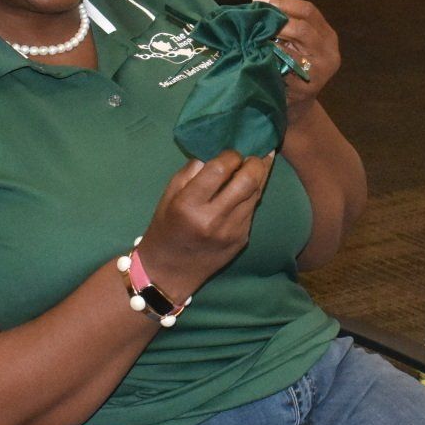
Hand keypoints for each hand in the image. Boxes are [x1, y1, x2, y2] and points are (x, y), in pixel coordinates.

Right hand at [138, 151, 273, 297]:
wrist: (169, 272)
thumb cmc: (166, 227)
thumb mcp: (169, 195)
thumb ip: (192, 171)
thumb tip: (218, 152)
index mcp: (189, 205)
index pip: (220, 169)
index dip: (230, 155)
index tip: (230, 152)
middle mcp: (214, 219)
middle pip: (248, 181)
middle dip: (255, 162)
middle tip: (253, 154)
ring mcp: (232, 231)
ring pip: (256, 194)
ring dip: (259, 177)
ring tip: (257, 164)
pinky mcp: (242, 240)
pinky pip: (252, 210)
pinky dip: (252, 195)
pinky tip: (248, 188)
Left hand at [253, 0, 340, 110]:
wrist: (298, 106)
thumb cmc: (294, 68)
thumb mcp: (299, 44)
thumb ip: (288, 27)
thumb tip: (258, 6)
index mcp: (327, 35)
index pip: (308, 10)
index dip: (283, 2)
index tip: (259, 1)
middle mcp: (329, 51)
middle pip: (302, 28)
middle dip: (276, 22)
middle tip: (254, 20)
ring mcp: (321, 71)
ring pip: (292, 50)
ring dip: (269, 42)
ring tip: (252, 37)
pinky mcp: (307, 87)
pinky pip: (283, 70)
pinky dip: (269, 62)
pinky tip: (256, 57)